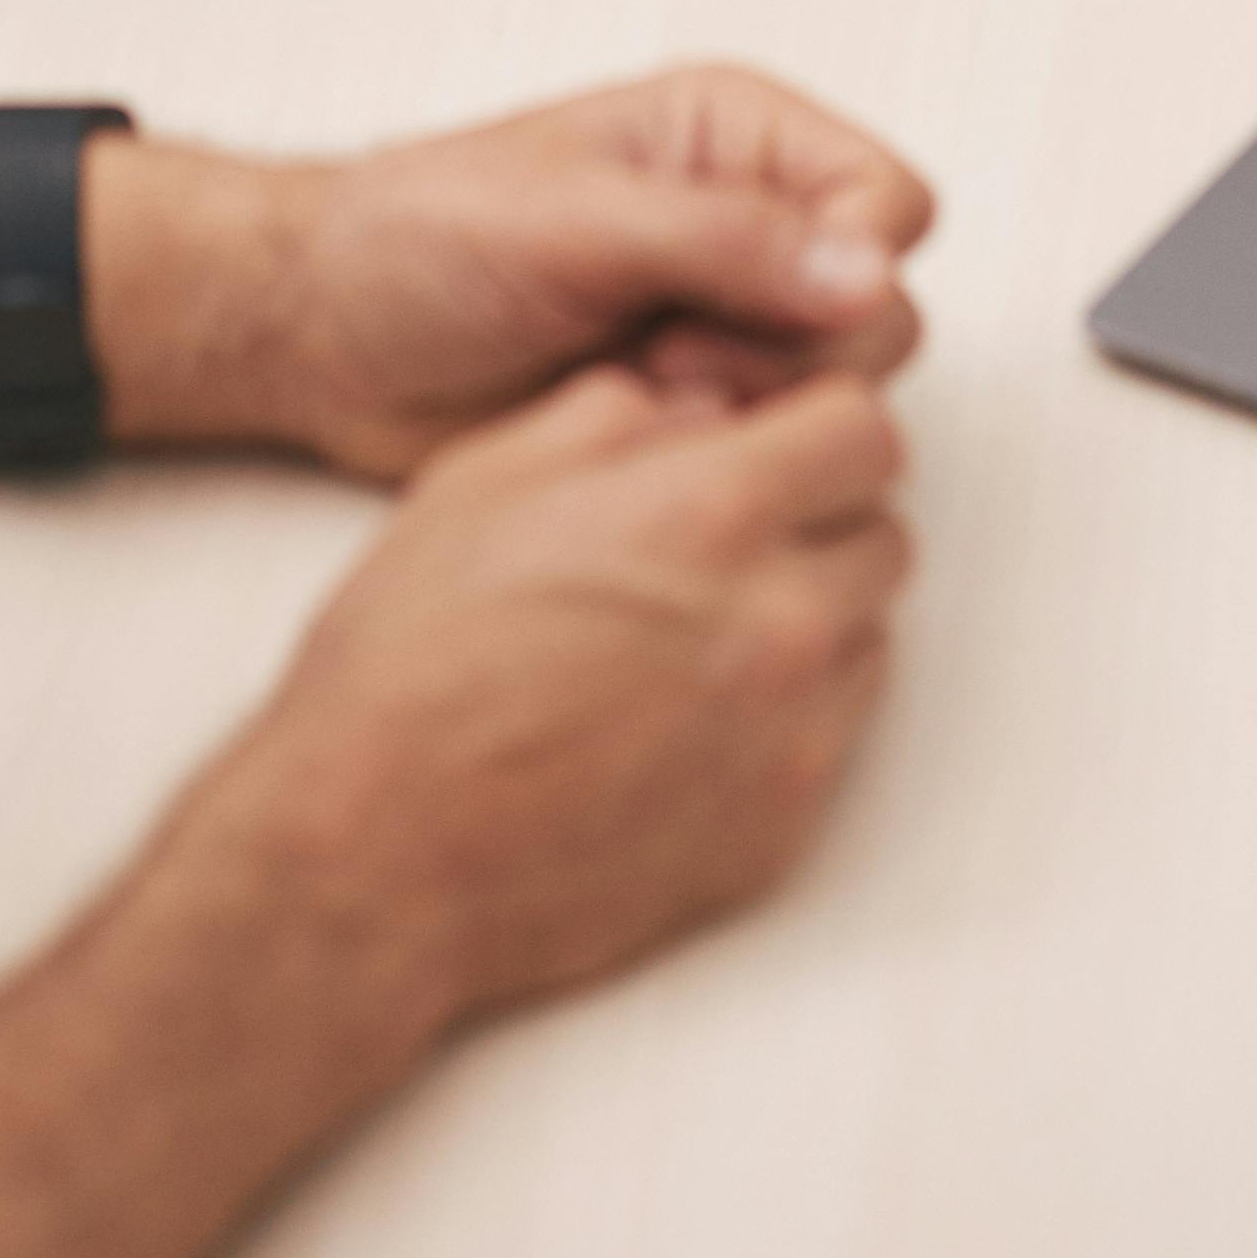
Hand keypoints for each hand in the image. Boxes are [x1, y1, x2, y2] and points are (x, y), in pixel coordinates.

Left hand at [170, 71, 933, 479]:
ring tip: (638, 391)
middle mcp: (750, 222)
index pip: (888, 202)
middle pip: (882, 309)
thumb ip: (724, 240)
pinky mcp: (693, 406)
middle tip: (669, 356)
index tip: (739, 302)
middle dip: (790, 357)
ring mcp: (725, 320)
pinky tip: (630, 434)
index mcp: (734, 136)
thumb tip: (866, 268)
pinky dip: (716, 456)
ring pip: (839, 391)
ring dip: (750, 411)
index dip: (847, 267)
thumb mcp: (570, 220)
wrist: (329, 331)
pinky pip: (770, 447)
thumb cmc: (419, 237)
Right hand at [210, 362, 910, 1041]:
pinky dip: (789, 713)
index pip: (863, 431)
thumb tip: (694, 410)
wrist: (375, 847)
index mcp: (710, 514)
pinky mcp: (777, 833)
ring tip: (698, 626)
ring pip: (869, 637)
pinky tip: (690, 711)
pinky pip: (834, 739)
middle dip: (817, 518)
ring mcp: (787, 740)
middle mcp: (776, 623)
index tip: (771, 439)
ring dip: (811, 614)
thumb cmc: (411, 664)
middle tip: (726, 534)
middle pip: (882, 532)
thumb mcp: (489, 475)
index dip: (812, 422)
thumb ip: (618, 417)